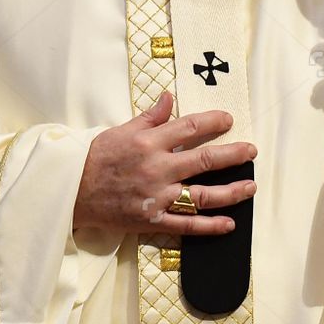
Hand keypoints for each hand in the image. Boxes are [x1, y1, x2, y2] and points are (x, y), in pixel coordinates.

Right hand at [73, 91, 257, 236]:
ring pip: (203, 195)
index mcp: (150, 142)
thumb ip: (150, 117)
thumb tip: (168, 97)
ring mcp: (157, 197)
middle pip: (205, 160)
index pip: (190, 127)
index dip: (213, 122)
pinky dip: (210, 226)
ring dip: (231, 191)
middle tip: (251, 151)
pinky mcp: (153, 220)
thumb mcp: (122, 130)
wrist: (72, 191)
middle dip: (233, 155)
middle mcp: (158, 168)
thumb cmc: (96, 158)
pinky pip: (186, 225)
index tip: (229, 120)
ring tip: (251, 186)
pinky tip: (229, 223)